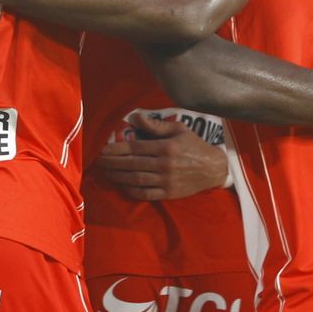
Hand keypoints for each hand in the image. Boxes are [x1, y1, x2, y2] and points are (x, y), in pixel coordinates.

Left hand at [94, 112, 229, 200]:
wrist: (213, 168)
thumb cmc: (194, 146)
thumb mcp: (179, 129)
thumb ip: (156, 126)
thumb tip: (134, 117)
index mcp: (166, 147)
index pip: (135, 148)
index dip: (117, 149)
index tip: (103, 149)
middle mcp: (164, 164)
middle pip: (132, 164)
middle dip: (113, 163)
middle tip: (99, 161)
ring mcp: (166, 181)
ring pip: (136, 179)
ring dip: (118, 176)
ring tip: (106, 172)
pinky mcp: (169, 193)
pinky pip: (146, 194)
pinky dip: (132, 190)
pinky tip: (122, 185)